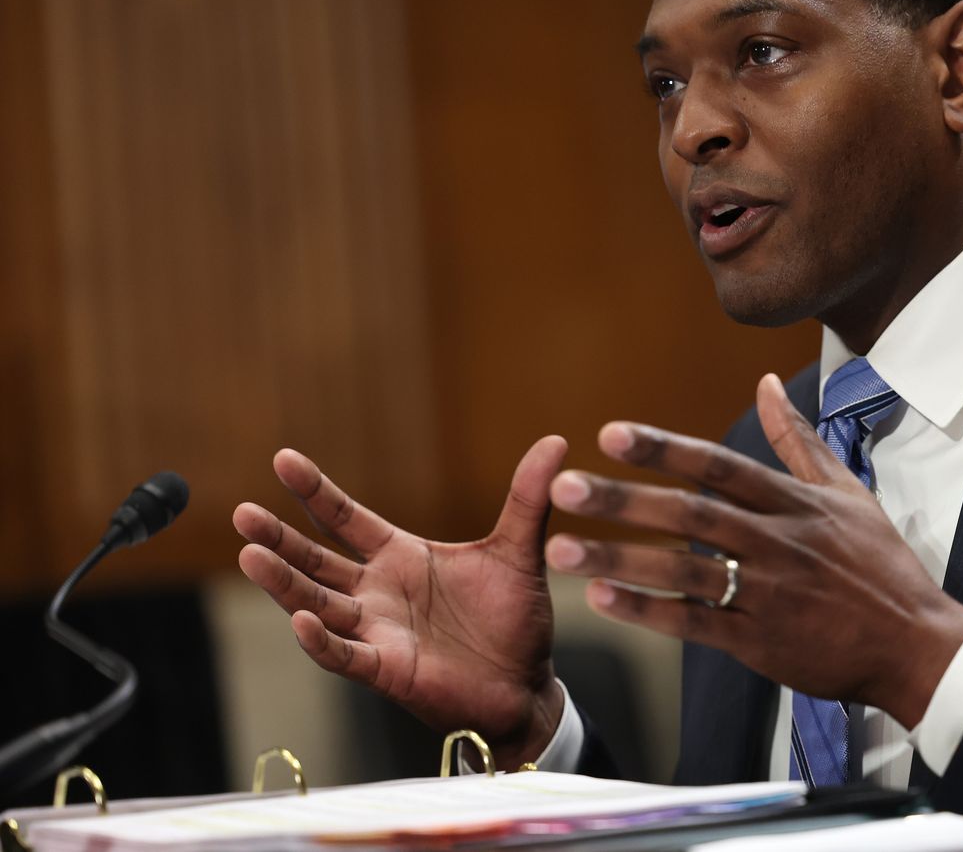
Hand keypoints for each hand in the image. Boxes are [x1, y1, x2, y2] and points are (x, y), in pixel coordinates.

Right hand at [233, 438, 568, 766]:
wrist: (527, 686)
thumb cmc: (515, 620)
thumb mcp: (521, 550)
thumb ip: (529, 497)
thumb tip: (556, 441)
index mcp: (401, 557)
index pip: (346, 519)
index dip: (315, 491)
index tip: (283, 458)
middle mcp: (378, 592)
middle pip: (316, 560)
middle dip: (279, 537)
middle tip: (242, 512)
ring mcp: (376, 632)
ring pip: (317, 603)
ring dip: (284, 584)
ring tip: (249, 555)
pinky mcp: (386, 670)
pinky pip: (344, 655)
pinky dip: (321, 640)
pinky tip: (299, 619)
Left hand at [544, 374, 962, 729]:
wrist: (913, 643)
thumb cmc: (880, 564)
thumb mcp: (847, 492)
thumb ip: (798, 439)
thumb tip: (766, 383)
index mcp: (794, 503)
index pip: (719, 465)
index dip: (664, 450)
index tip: (610, 434)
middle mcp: (776, 541)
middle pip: (691, 514)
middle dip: (625, 500)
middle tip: (564, 487)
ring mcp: (768, 593)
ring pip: (684, 571)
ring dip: (620, 559)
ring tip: (561, 551)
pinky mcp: (762, 642)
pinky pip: (697, 625)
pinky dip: (650, 613)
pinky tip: (604, 602)